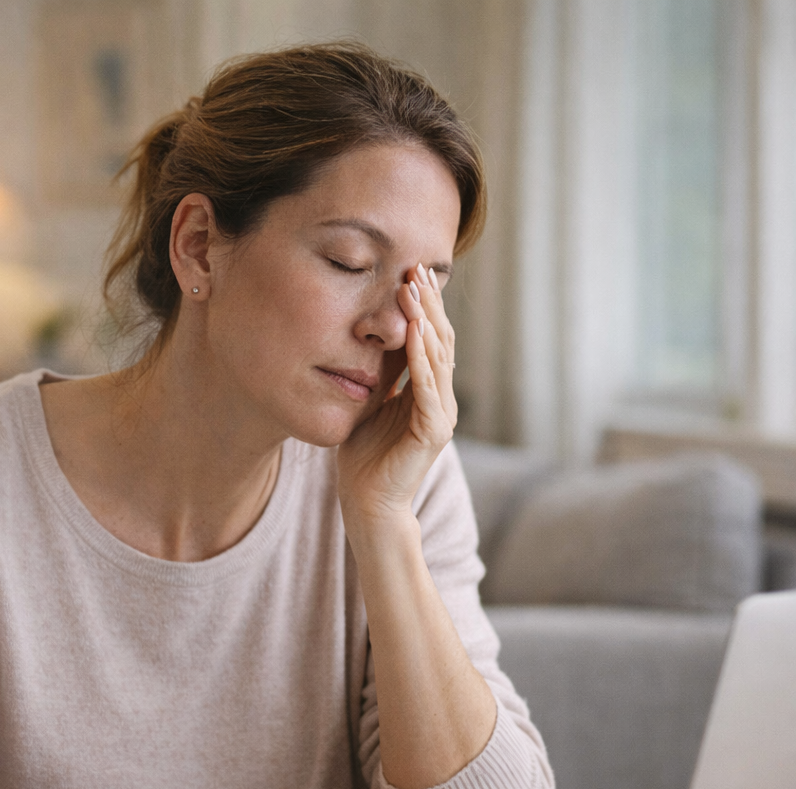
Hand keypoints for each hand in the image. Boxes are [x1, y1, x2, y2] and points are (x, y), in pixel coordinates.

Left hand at [338, 263, 456, 523]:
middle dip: (428, 304)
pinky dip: (421, 356)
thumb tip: (375, 336)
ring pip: (437, 357)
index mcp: (428, 392)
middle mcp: (442, 399)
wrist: (367, 502)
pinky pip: (427, 386)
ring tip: (413, 288)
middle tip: (415, 268)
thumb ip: (380, 373)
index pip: (430, 340)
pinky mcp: (433, 430)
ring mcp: (441, 414)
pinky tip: (413, 330)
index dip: (423, 307)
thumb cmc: (364, 456)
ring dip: (425, 320)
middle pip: (440, 341)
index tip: (409, 273)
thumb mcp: (369, 402)